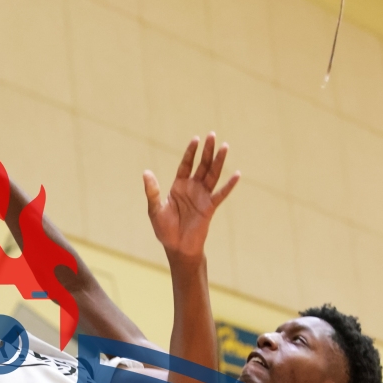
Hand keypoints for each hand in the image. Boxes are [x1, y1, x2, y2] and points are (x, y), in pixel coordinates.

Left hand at [143, 133, 238, 266]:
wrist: (177, 247)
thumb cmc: (165, 230)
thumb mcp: (155, 209)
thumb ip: (152, 191)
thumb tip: (146, 172)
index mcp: (179, 187)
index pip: (186, 165)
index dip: (190, 153)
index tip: (196, 139)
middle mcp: (192, 189)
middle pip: (202, 166)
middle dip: (207, 151)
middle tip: (212, 134)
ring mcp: (202, 197)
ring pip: (212, 175)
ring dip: (219, 161)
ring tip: (225, 146)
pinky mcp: (210, 207)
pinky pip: (221, 194)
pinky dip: (229, 185)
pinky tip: (236, 174)